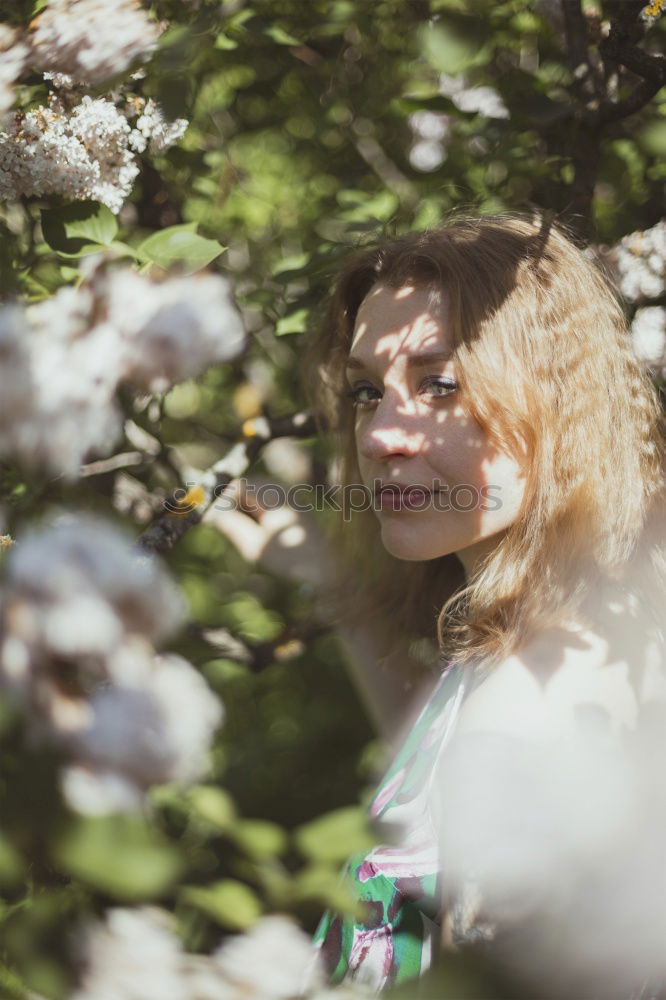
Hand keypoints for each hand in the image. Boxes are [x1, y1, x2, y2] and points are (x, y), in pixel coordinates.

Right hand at [202, 476, 335, 589]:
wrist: (328, 570)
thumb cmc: (290, 559)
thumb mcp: (254, 545)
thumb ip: (231, 524)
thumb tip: (211, 513)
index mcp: (274, 494)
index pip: (238, 485)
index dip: (221, 500)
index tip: (210, 519)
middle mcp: (284, 489)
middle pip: (248, 486)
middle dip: (232, 503)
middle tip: (218, 524)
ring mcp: (292, 497)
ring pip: (258, 494)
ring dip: (244, 507)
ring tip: (236, 529)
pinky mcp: (296, 507)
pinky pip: (269, 502)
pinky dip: (257, 511)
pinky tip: (255, 531)